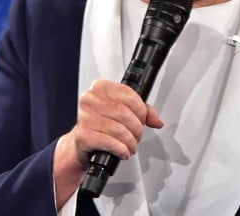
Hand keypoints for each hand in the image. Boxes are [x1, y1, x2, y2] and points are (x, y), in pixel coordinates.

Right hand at [52, 80, 162, 206]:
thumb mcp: (122, 111)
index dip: (140, 109)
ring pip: (118, 130)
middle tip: (137, 135)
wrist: (82, 143)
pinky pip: (110, 142)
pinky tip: (123, 152)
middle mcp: (89, 100)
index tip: (142, 119)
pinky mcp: (83, 136)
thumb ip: (142, 111)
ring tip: (131, 146)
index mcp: (100, 88)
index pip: (127, 94)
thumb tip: (157, 120)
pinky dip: (121, 149)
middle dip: (136, 128)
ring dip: (130, 142)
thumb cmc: (102, 124)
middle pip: (124, 113)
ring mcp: (84, 118)